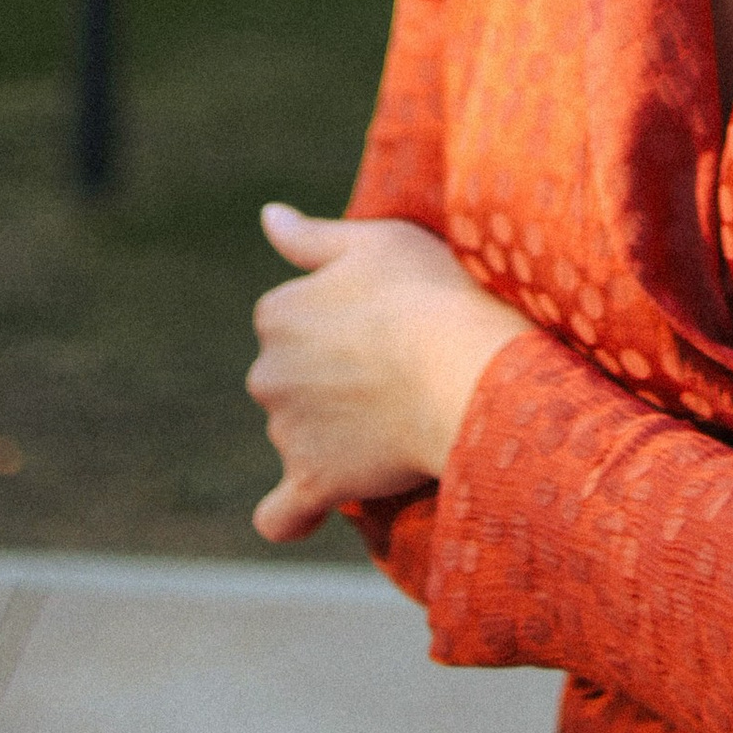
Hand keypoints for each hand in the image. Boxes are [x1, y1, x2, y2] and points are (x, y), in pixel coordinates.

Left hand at [247, 205, 527, 544]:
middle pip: (289, 379)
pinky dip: (290, 515)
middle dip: (327, 379)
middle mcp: (267, 372)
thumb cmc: (431, 292)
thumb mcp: (375, 241)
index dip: (337, 324)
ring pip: (297, 435)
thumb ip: (311, 237)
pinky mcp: (313, 481)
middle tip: (394, 374)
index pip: (291, 321)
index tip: (381, 326)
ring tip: (396, 423)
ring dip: (331, 433)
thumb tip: (268, 216)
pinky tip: (304, 515)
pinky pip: (282, 513)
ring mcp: (287, 431)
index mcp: (277, 312)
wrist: (464, 367)